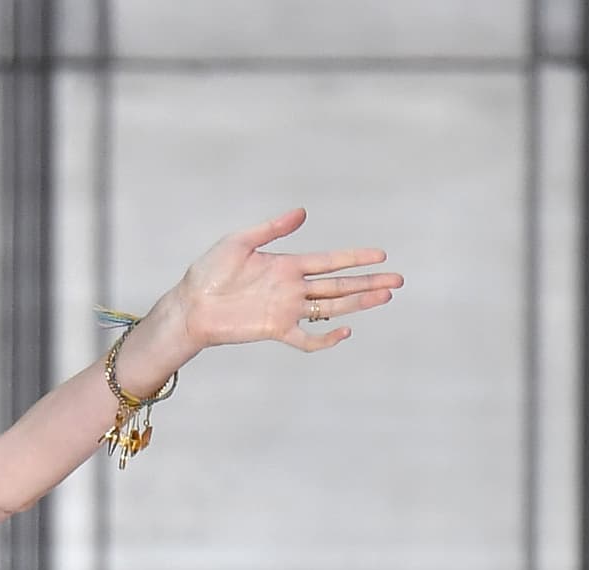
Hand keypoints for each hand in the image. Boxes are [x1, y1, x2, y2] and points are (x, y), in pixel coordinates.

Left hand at [137, 210, 401, 373]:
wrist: (190, 306)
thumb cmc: (208, 271)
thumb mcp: (239, 241)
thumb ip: (272, 228)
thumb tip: (304, 212)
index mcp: (287, 264)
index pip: (330, 261)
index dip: (355, 258)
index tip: (381, 255)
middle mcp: (292, 288)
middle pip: (339, 285)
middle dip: (369, 282)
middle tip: (398, 280)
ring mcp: (286, 310)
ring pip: (331, 307)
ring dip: (358, 303)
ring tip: (385, 297)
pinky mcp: (275, 330)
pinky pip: (306, 338)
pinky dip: (325, 338)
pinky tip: (345, 330)